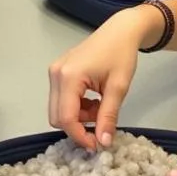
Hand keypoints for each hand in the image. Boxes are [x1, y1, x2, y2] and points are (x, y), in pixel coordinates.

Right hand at [48, 8, 150, 151]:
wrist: (120, 30)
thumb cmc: (121, 54)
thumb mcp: (118, 87)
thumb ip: (108, 116)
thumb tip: (103, 142)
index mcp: (69, 76)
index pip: (66, 118)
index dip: (80, 136)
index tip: (97, 145)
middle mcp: (56, 74)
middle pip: (57, 116)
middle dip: (78, 127)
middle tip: (101, 125)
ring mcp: (55, 72)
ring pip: (58, 109)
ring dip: (78, 117)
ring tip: (100, 107)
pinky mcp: (58, 71)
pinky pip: (60, 99)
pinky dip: (76, 107)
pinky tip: (93, 99)